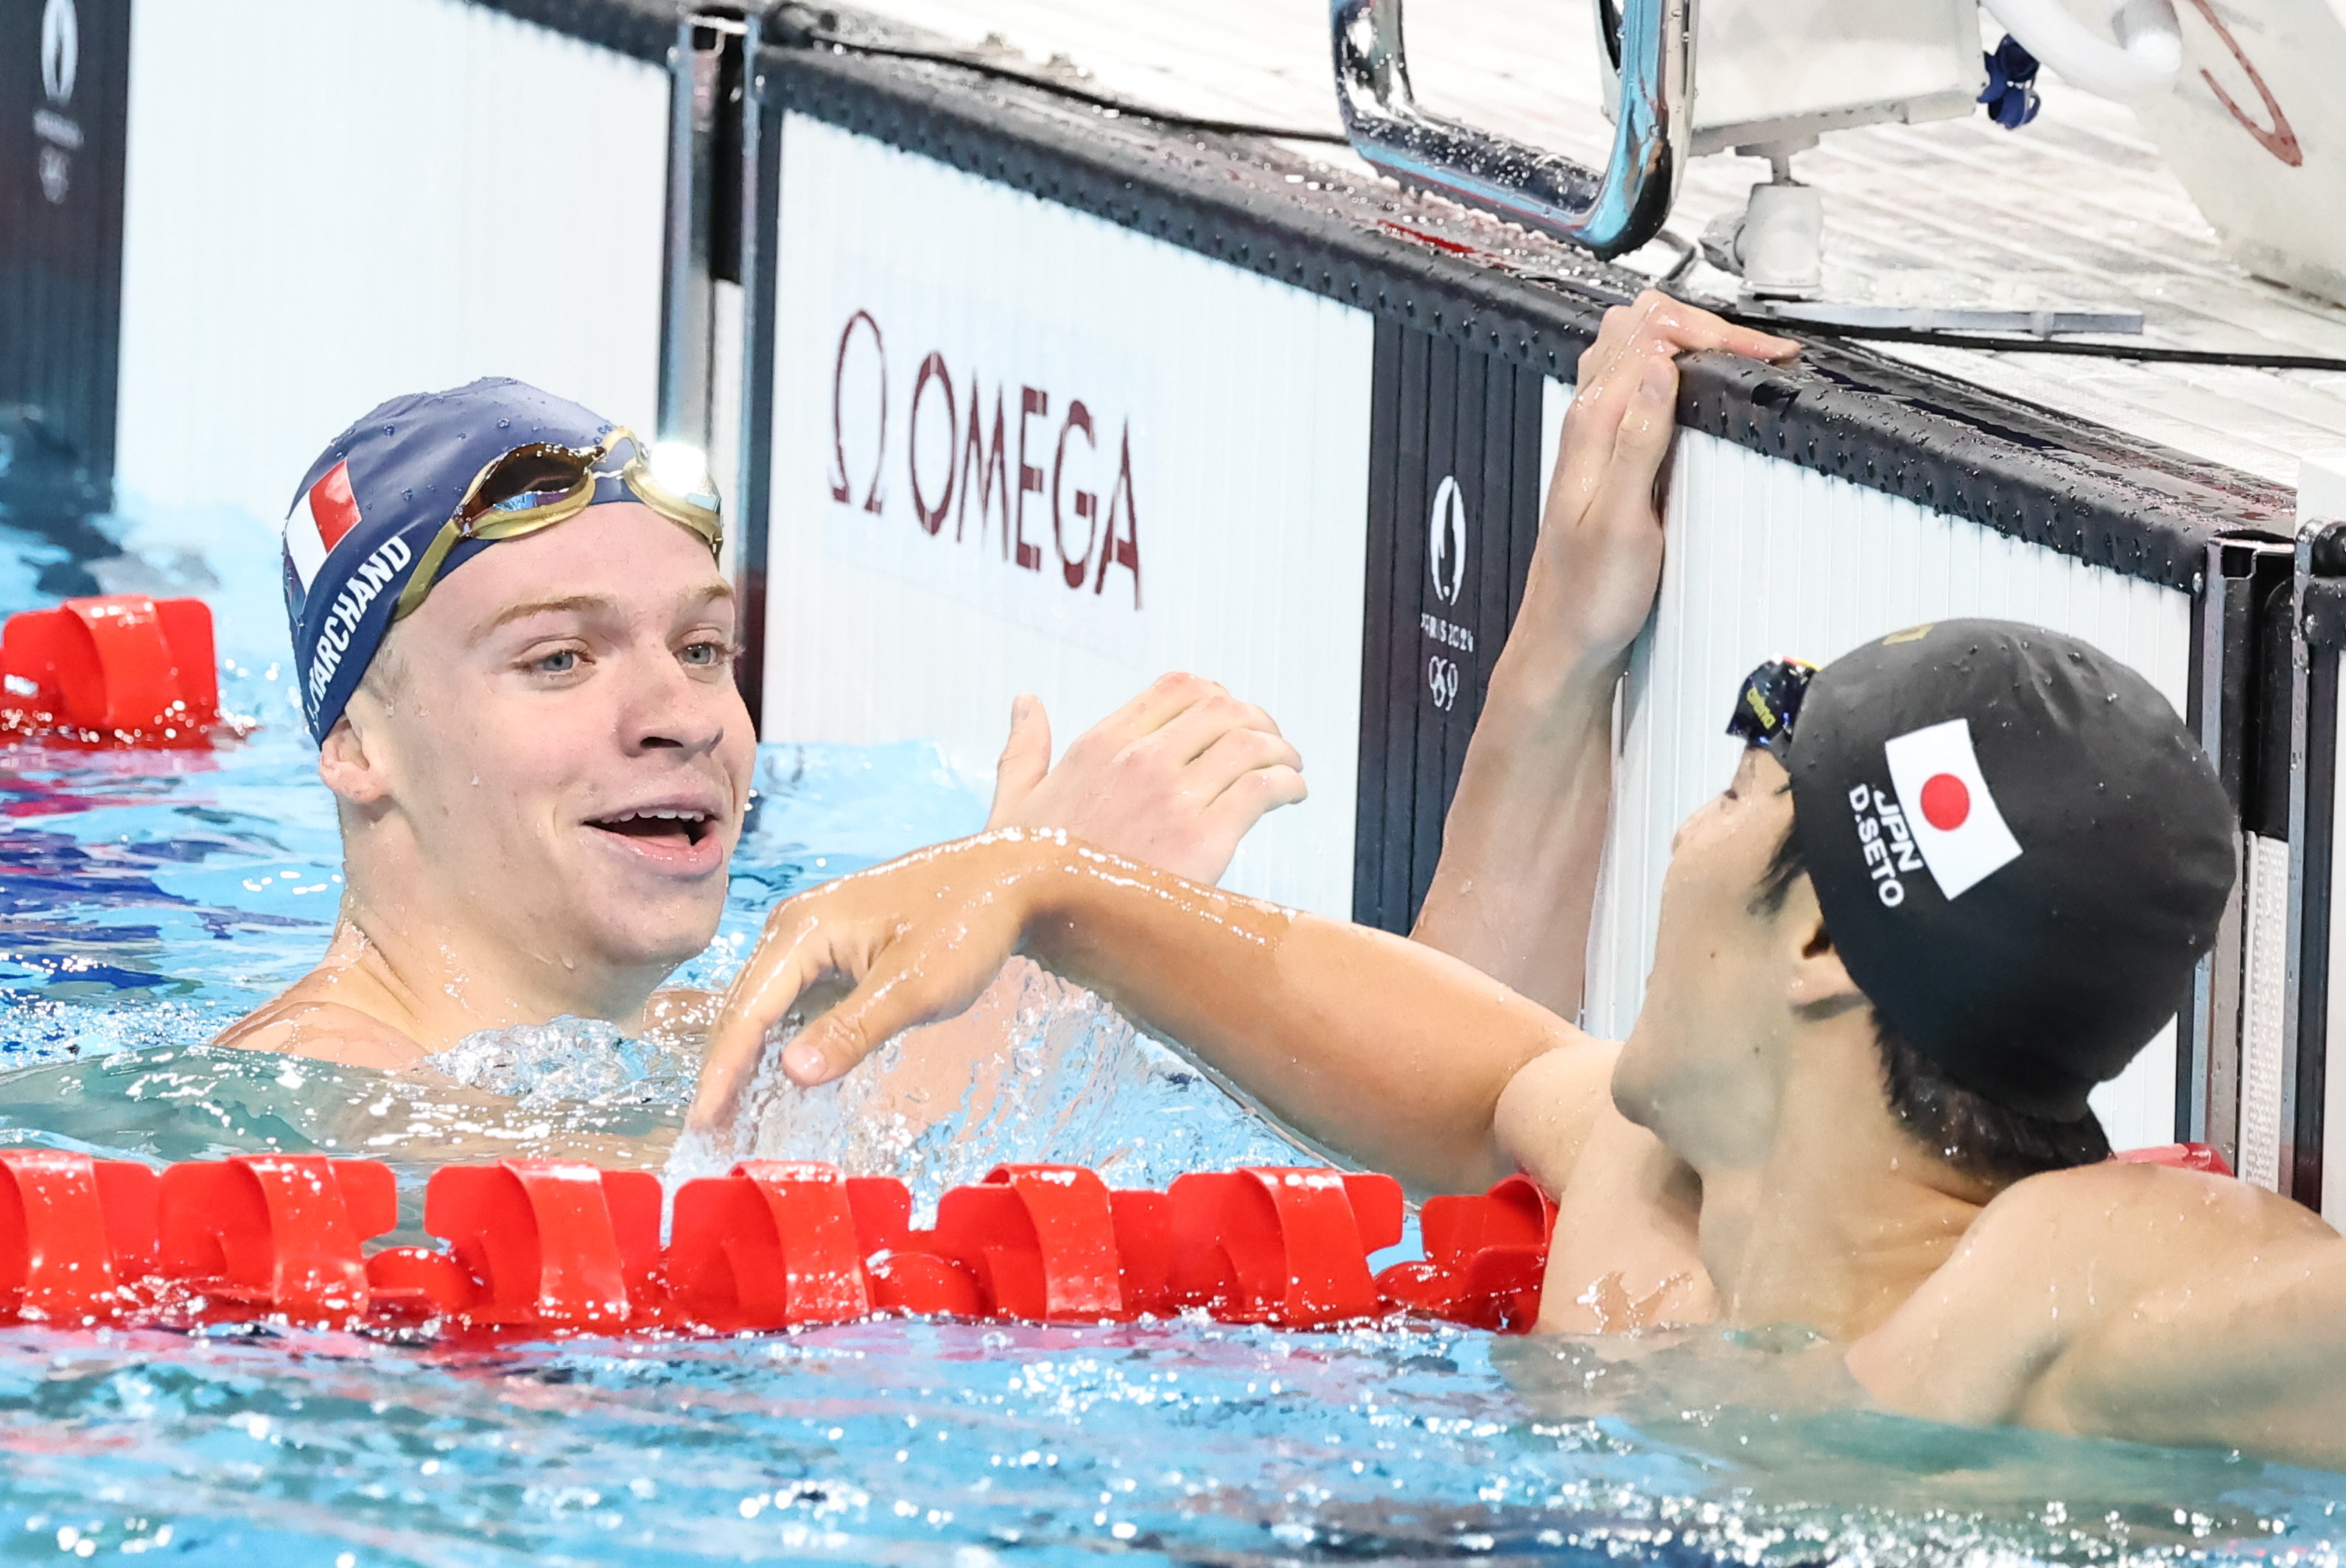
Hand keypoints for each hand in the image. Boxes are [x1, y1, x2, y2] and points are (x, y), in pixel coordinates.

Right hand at [688, 833, 1053, 1130]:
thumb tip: (792, 1073)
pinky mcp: (834, 953)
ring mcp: (812, 939)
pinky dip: (782, 1046)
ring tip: (732, 1122)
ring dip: (749, 1064)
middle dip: (725, 1074)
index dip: (722, 1072)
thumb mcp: (914, 986)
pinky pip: (794, 1005)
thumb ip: (853, 1030)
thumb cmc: (966, 924)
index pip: (747, 1012)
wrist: (1009, 881)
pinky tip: (776, 1085)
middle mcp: (794, 929)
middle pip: (745, 1011)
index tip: (702, 1124)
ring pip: (766, 1010)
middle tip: (710, 1137)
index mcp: (802, 929)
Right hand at [983, 673, 1305, 884]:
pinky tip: (1292, 795)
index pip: (1178, 688)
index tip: (1232, 717)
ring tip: (1290, 769)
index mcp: (1099, 744)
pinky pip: (1262, 789)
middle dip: (1257, 720)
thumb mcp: (1013, 801)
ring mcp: (1172, 796)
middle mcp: (1139, 759)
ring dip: (1281, 751)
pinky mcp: (1202, 839)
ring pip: (1250, 743)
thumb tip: (1025, 701)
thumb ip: (1025, 749)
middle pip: (1223, 709)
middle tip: (1272, 744)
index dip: (1217, 695)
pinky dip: (1288, 784)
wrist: (1028, 922)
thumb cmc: (1020, 874)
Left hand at [1514, 292, 1797, 686]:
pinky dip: (1678, 372)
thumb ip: (1639, 436)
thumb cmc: (1589, 595)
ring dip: (1691, 342)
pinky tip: (1703, 392)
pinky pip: (1639, 384)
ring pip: (1638, 348)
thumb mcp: (1622, 518)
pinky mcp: (1609, 452)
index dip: (1715, 333)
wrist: (1566, 638)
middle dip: (1707, 326)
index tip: (1764, 356)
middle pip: (1643, 325)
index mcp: (1591, 423)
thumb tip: (1659, 366)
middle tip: (1760, 355)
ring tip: (1741, 363)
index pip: (1651, 333)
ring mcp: (1596, 432)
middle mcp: (1588, 419)